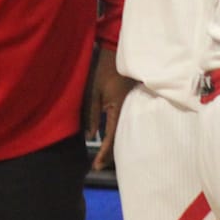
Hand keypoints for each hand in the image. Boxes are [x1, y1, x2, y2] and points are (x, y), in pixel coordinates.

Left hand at [86, 47, 134, 170]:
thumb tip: (90, 137)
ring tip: (102, 157)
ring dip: (112, 144)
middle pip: (119, 138)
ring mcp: (129, 106)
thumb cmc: (103, 70)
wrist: (116, 52)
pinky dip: (114, 133)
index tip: (96, 166)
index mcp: (118, 109)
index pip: (111, 137)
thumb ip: (92, 115)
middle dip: (109, 153)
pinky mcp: (127, 102)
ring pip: (121, 131)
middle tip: (98, 166)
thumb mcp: (93, 92)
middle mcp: (127, 110)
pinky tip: (107, 138)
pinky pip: (121, 122)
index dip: (104, 153)